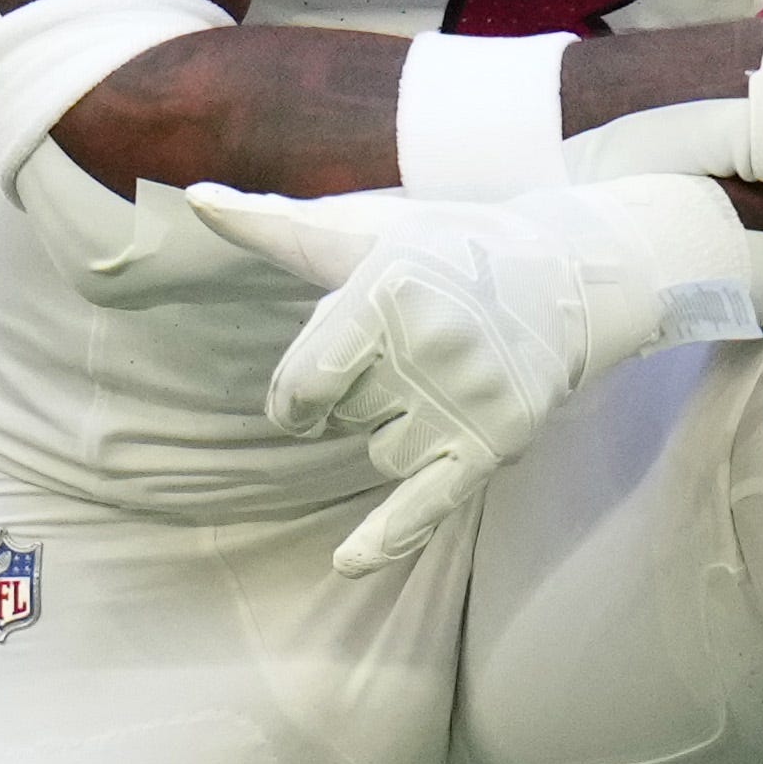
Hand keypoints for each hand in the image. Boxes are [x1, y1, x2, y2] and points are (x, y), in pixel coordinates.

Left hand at [191, 179, 753, 572]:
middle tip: (412, 345)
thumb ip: (275, 224)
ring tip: (443, 378)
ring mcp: (467, 397)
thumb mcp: (365, 229)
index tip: (306, 393)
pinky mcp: (498, 439)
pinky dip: (386, 538)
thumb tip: (195, 199)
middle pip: (343, 415)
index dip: (293, 397)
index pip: (305, 383)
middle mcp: (429, 346)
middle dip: (358, 393)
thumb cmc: (448, 248)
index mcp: (388, 289)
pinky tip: (347, 564)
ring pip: (380, 454)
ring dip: (392, 431)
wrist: (567, 274)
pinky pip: (428, 503)